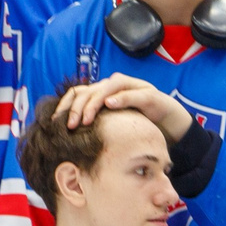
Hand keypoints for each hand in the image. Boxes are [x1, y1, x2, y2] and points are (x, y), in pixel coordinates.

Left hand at [52, 75, 193, 140]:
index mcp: (103, 92)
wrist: (169, 122)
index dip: (65, 105)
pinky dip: (121, 98)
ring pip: (108, 88)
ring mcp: (132, 87)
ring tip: (86, 119)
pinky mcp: (148, 93)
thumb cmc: (137, 124)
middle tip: (72, 126)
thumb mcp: (113, 126)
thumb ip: (95, 126)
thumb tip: (67, 139)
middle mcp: (115, 86)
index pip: (78, 92)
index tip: (55, 122)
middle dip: (77, 107)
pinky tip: (110, 105)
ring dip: (94, 102)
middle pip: (89, 90)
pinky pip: (132, 93)